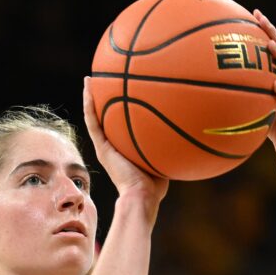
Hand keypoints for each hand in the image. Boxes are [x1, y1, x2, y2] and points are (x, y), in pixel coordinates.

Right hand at [82, 77, 167, 204]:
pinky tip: (89, 88)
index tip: (122, 91)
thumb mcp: (165, 157)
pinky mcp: (101, 148)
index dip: (119, 108)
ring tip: (90, 79)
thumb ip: (168, 143)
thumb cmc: (157, 184)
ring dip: (91, 97)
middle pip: (106, 118)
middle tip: (104, 80)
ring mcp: (105, 147)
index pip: (120, 124)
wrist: (142, 195)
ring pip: (94, 117)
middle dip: (104, 99)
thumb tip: (186, 127)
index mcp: (124, 149)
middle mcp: (112, 147)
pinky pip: (93, 122)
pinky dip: (89, 104)